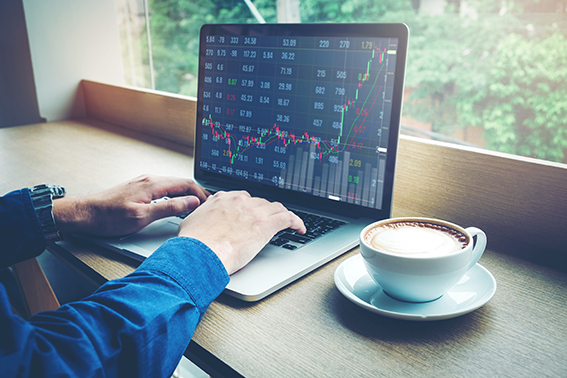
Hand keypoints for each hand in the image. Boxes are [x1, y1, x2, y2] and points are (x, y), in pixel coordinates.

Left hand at [52, 175, 208, 236]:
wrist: (84, 214)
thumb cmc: (108, 217)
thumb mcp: (143, 216)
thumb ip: (170, 208)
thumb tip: (191, 202)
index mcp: (153, 184)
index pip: (186, 184)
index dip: (201, 194)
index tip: (208, 205)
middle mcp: (149, 180)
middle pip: (181, 183)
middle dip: (197, 194)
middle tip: (206, 207)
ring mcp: (143, 184)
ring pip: (172, 186)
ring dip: (186, 195)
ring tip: (194, 207)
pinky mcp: (138, 190)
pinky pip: (163, 189)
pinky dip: (174, 196)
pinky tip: (175, 205)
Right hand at [178, 191, 305, 274]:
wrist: (200, 253)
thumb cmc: (193, 243)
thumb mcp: (192, 222)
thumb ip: (201, 217)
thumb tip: (201, 220)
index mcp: (222, 199)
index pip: (243, 198)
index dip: (250, 207)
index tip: (253, 214)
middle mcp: (239, 201)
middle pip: (261, 203)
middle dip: (266, 213)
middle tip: (269, 222)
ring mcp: (254, 211)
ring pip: (276, 208)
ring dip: (282, 215)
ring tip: (288, 223)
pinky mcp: (266, 224)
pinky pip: (288, 218)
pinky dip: (297, 222)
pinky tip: (300, 228)